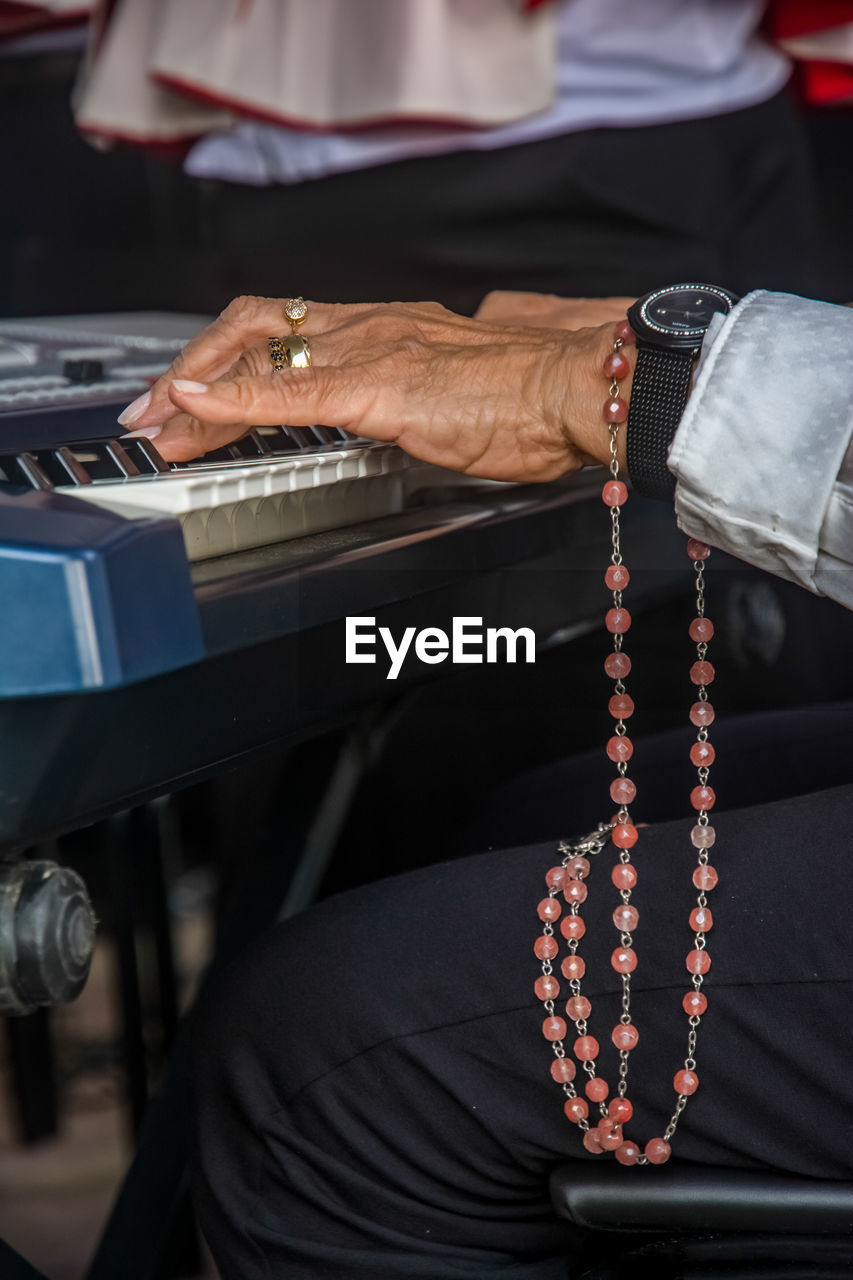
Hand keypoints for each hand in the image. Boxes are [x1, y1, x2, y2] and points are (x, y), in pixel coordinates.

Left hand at [120, 296, 632, 480]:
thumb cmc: (538, 396)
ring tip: (159, 424)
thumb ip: (418, 397)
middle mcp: (370, 327)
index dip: (231, 357)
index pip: (287, 329)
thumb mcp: (455, 395)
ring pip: (258, 356)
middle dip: (192, 369)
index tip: (193, 392)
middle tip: (153, 410)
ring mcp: (370, 352)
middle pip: (255, 332)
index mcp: (388, 330)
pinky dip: (229, 400)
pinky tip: (192, 408)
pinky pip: (286, 391)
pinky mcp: (377, 386)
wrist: (580, 386)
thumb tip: (410, 414)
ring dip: (195, 393)